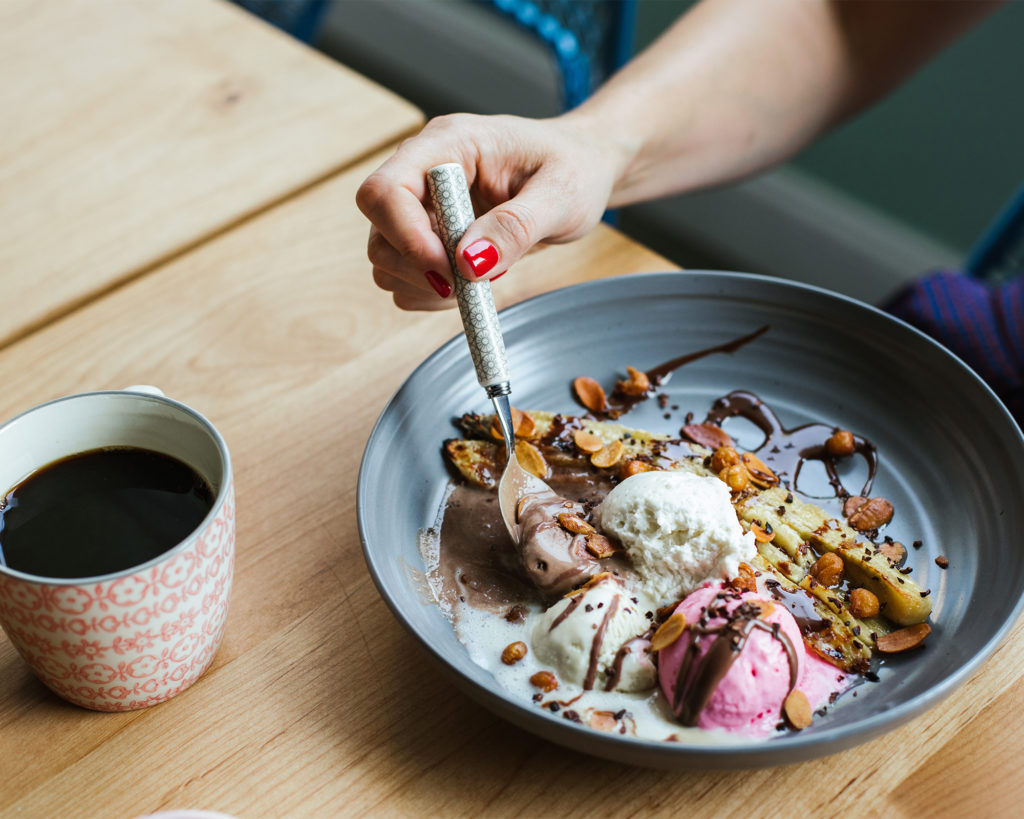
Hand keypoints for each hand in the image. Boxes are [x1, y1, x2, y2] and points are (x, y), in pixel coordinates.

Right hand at [356, 112, 621, 309]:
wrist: (583, 171)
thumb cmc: (575, 168)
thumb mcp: (561, 196)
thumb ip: (515, 227)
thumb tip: (469, 262)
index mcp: (449, 144)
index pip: (386, 189)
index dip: (406, 236)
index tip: (448, 269)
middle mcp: (424, 171)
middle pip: (379, 229)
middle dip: (418, 268)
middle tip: (471, 283)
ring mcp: (423, 205)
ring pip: (385, 259)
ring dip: (425, 284)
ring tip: (483, 278)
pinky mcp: (429, 235)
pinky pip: (405, 278)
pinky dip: (431, 293)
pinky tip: (472, 282)